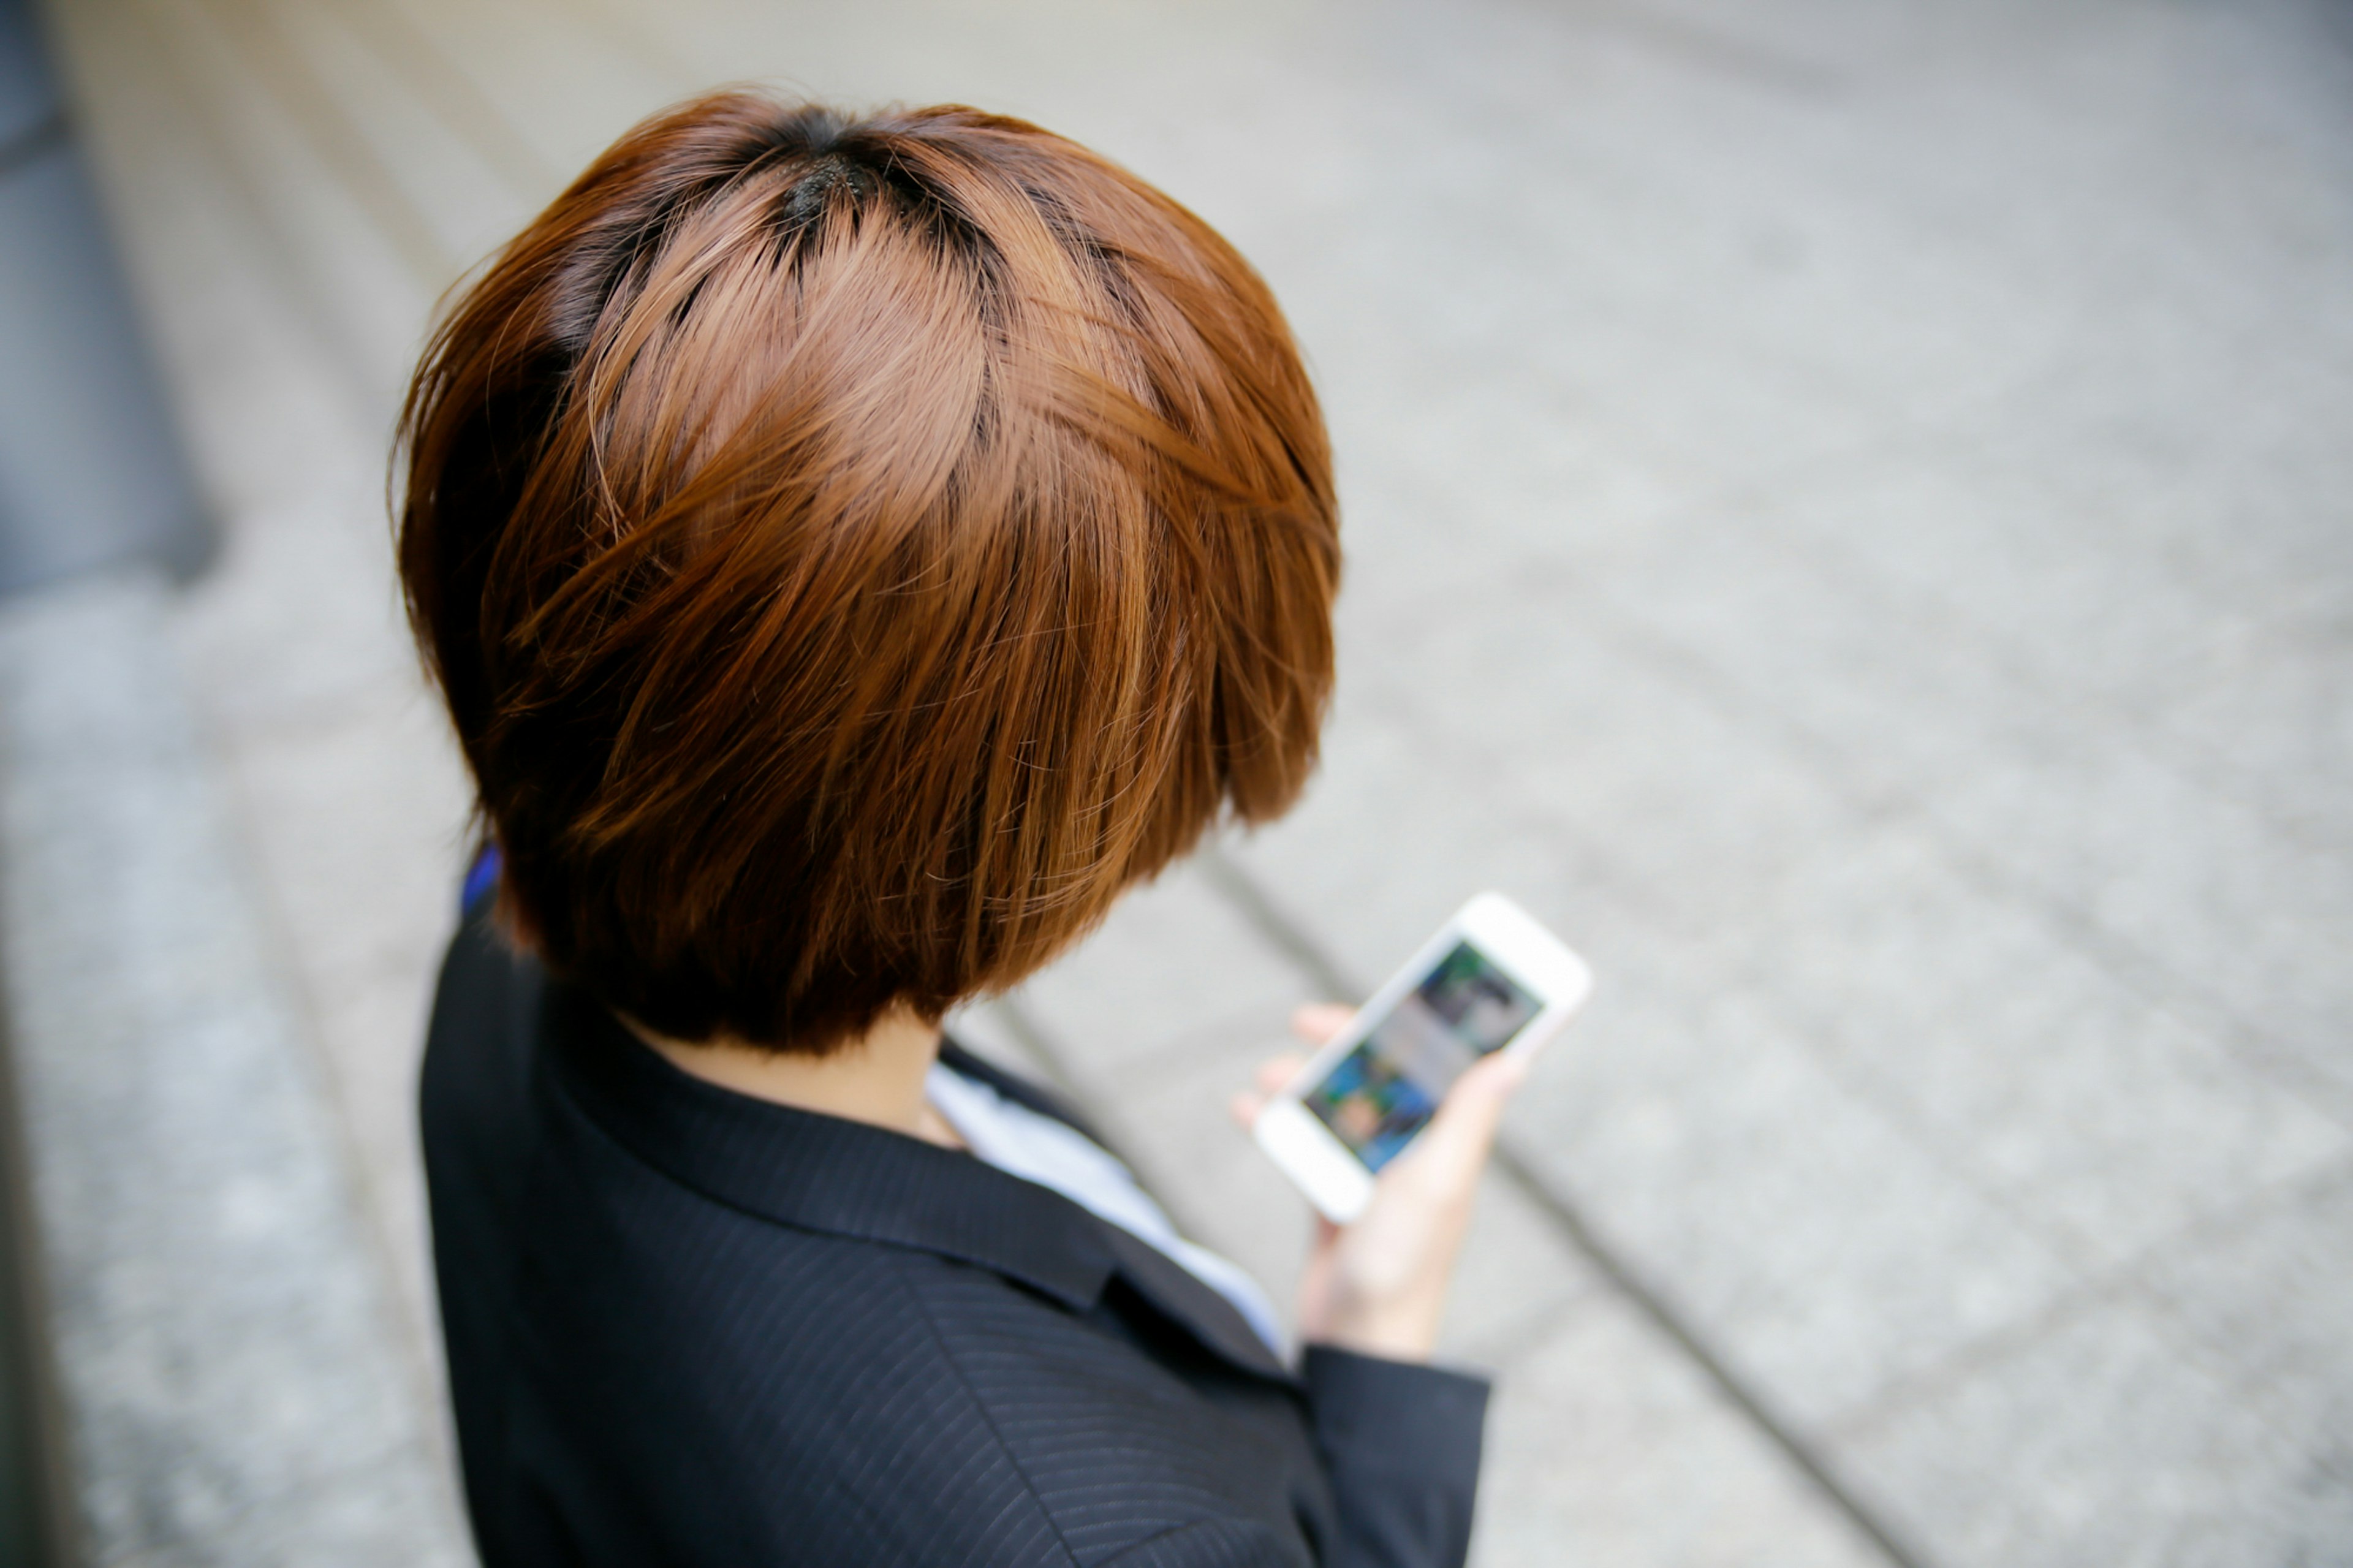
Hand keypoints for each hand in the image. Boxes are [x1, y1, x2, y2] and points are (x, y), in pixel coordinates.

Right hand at [1231, 1004, 1526, 1362]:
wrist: (1358, 1344)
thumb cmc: (1405, 1267)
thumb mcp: (1437, 1184)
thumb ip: (1467, 1119)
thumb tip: (1514, 1060)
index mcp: (1448, 1140)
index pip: (1450, 1063)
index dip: (1437, 1020)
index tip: (1413, 980)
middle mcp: (1415, 1149)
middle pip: (1383, 1072)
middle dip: (1346, 1040)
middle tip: (1306, 1019)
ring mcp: (1373, 1170)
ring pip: (1337, 1102)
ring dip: (1301, 1082)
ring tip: (1266, 1077)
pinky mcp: (1336, 1194)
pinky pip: (1306, 1143)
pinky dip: (1275, 1124)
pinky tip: (1246, 1110)